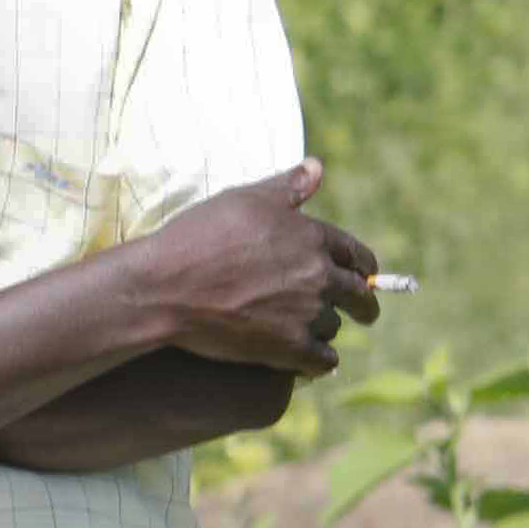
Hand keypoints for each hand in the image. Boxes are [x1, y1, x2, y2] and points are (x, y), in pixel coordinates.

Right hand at [138, 161, 379, 375]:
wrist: (163, 287)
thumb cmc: (198, 237)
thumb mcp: (242, 200)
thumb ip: (286, 187)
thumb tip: (317, 167)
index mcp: (312, 238)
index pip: (357, 254)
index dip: (364, 265)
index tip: (365, 273)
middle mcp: (318, 276)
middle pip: (359, 294)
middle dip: (364, 302)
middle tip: (364, 311)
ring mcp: (305, 314)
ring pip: (335, 325)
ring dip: (327, 327)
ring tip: (313, 330)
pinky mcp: (288, 348)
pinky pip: (323, 360)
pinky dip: (320, 360)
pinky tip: (312, 359)